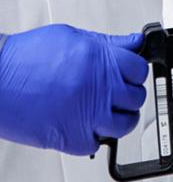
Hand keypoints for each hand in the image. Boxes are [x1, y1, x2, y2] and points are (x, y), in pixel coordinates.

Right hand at [0, 25, 147, 154]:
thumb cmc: (23, 59)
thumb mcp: (71, 37)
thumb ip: (108, 43)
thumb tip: (134, 42)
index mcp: (101, 62)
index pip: (139, 70)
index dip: (135, 72)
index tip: (129, 75)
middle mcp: (99, 89)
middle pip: (136, 98)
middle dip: (128, 95)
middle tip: (115, 94)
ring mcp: (89, 116)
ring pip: (125, 125)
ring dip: (119, 119)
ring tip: (105, 112)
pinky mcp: (74, 138)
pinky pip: (98, 144)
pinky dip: (92, 137)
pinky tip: (82, 125)